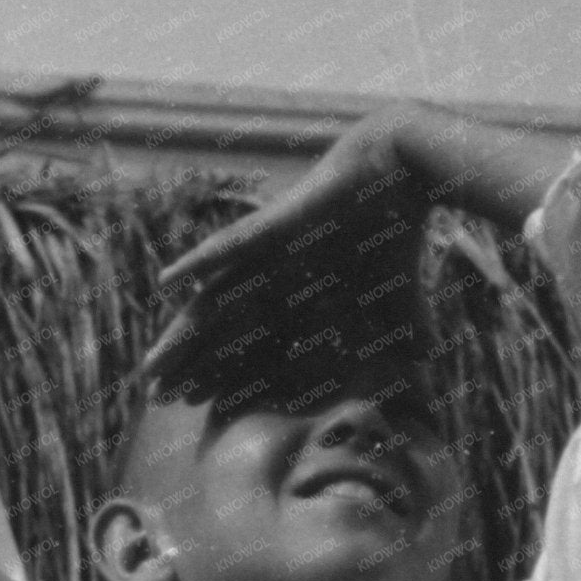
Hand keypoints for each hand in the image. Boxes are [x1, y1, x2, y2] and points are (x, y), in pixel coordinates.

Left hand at [142, 108, 430, 392]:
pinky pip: (227, 246)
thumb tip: (430, 362)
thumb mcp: (398, 299)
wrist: (400, 173)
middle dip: (187, 364)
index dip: (223, 376)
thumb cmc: (394, 233)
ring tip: (151, 365)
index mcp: (292, 299)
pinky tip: (165, 281)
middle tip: (155, 396)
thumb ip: (406, 331)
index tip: (197, 407)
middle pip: (218, 330)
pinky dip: (197, 262)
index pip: (249, 347)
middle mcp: (269, 279)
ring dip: (180, 333)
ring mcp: (265, 253)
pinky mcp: (272, 225)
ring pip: (213, 300)